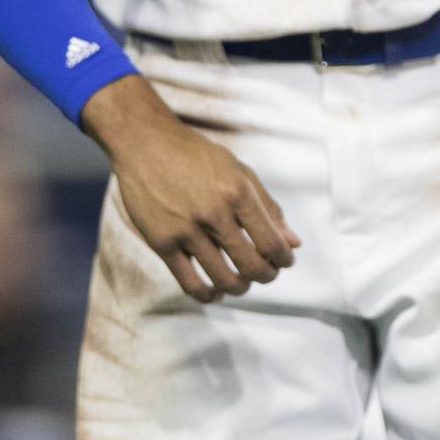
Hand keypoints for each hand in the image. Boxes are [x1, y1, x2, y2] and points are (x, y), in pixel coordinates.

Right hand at [82, 74, 299, 302]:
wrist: (146, 144)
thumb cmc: (197, 156)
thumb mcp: (240, 172)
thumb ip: (268, 208)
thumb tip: (293, 243)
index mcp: (238, 193)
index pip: (272, 242)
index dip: (283, 259)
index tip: (284, 261)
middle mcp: (214, 213)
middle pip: (252, 266)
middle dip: (266, 276)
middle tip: (266, 273)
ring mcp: (186, 230)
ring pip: (223, 279)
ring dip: (240, 288)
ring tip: (242, 282)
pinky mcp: (161, 243)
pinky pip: (189, 283)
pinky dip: (207, 295)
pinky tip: (214, 292)